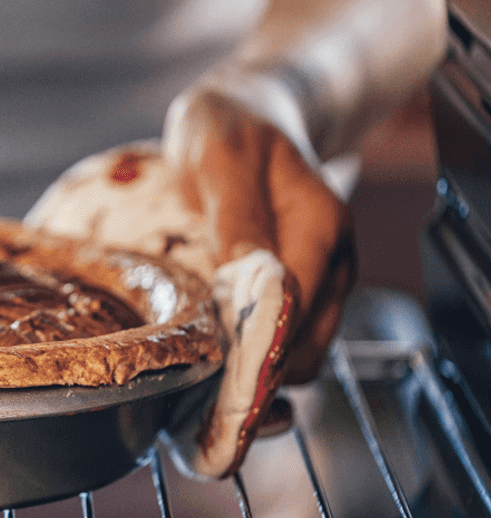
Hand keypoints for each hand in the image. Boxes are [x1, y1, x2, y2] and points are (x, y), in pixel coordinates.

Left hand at [26, 89, 354, 477]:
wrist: (252, 108)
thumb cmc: (231, 126)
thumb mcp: (223, 158)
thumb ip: (236, 218)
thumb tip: (239, 280)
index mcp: (320, 231)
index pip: (295, 318)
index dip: (254, 364)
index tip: (207, 396)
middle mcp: (330, 265)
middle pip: (302, 355)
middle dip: (251, 386)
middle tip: (186, 410)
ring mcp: (317, 281)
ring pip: (294, 358)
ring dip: (248, 382)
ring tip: (187, 402)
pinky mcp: (295, 291)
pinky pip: (279, 343)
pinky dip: (246, 365)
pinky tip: (201, 375)